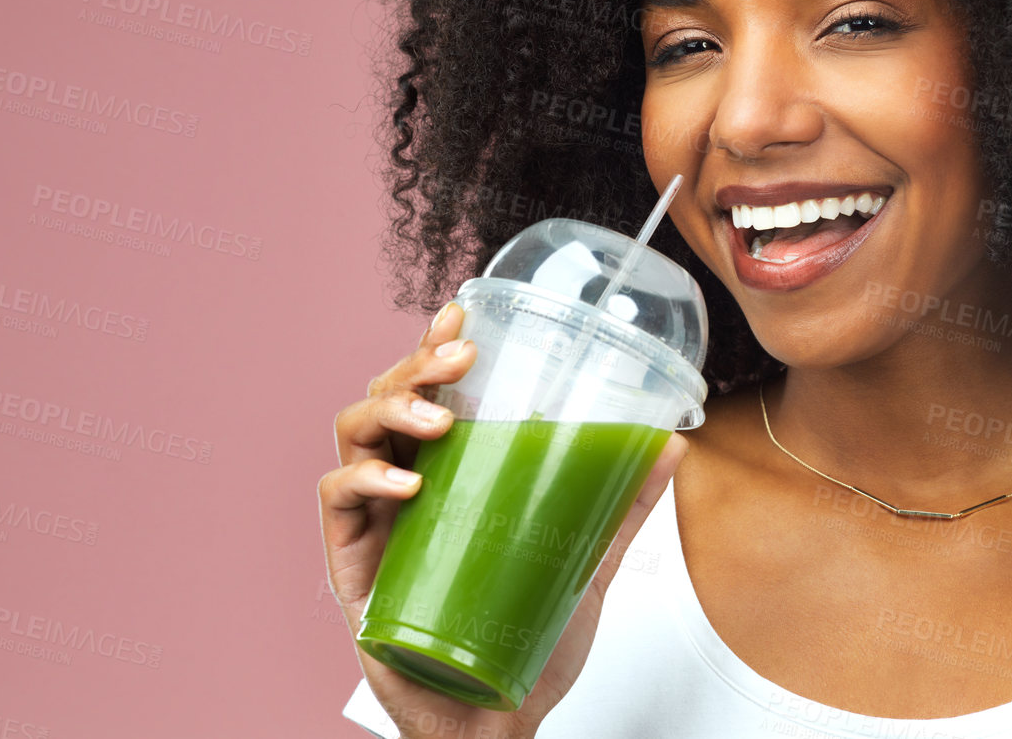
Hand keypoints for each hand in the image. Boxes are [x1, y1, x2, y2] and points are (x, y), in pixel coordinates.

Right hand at [318, 300, 688, 738]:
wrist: (493, 721)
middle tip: (460, 362)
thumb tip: (674, 444)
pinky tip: (407, 484)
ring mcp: (373, 522)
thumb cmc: (525, 642)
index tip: (463, 313)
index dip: (436, 346)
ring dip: (392, 411)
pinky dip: (365, 480)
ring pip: (355, 433)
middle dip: (418, 366)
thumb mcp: (585, 562)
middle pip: (388, 396)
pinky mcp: (352, 565)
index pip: (430, 391)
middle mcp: (402, 486)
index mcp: (447, 474)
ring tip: (438, 421)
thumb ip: (623, 507)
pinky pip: (337, 501)